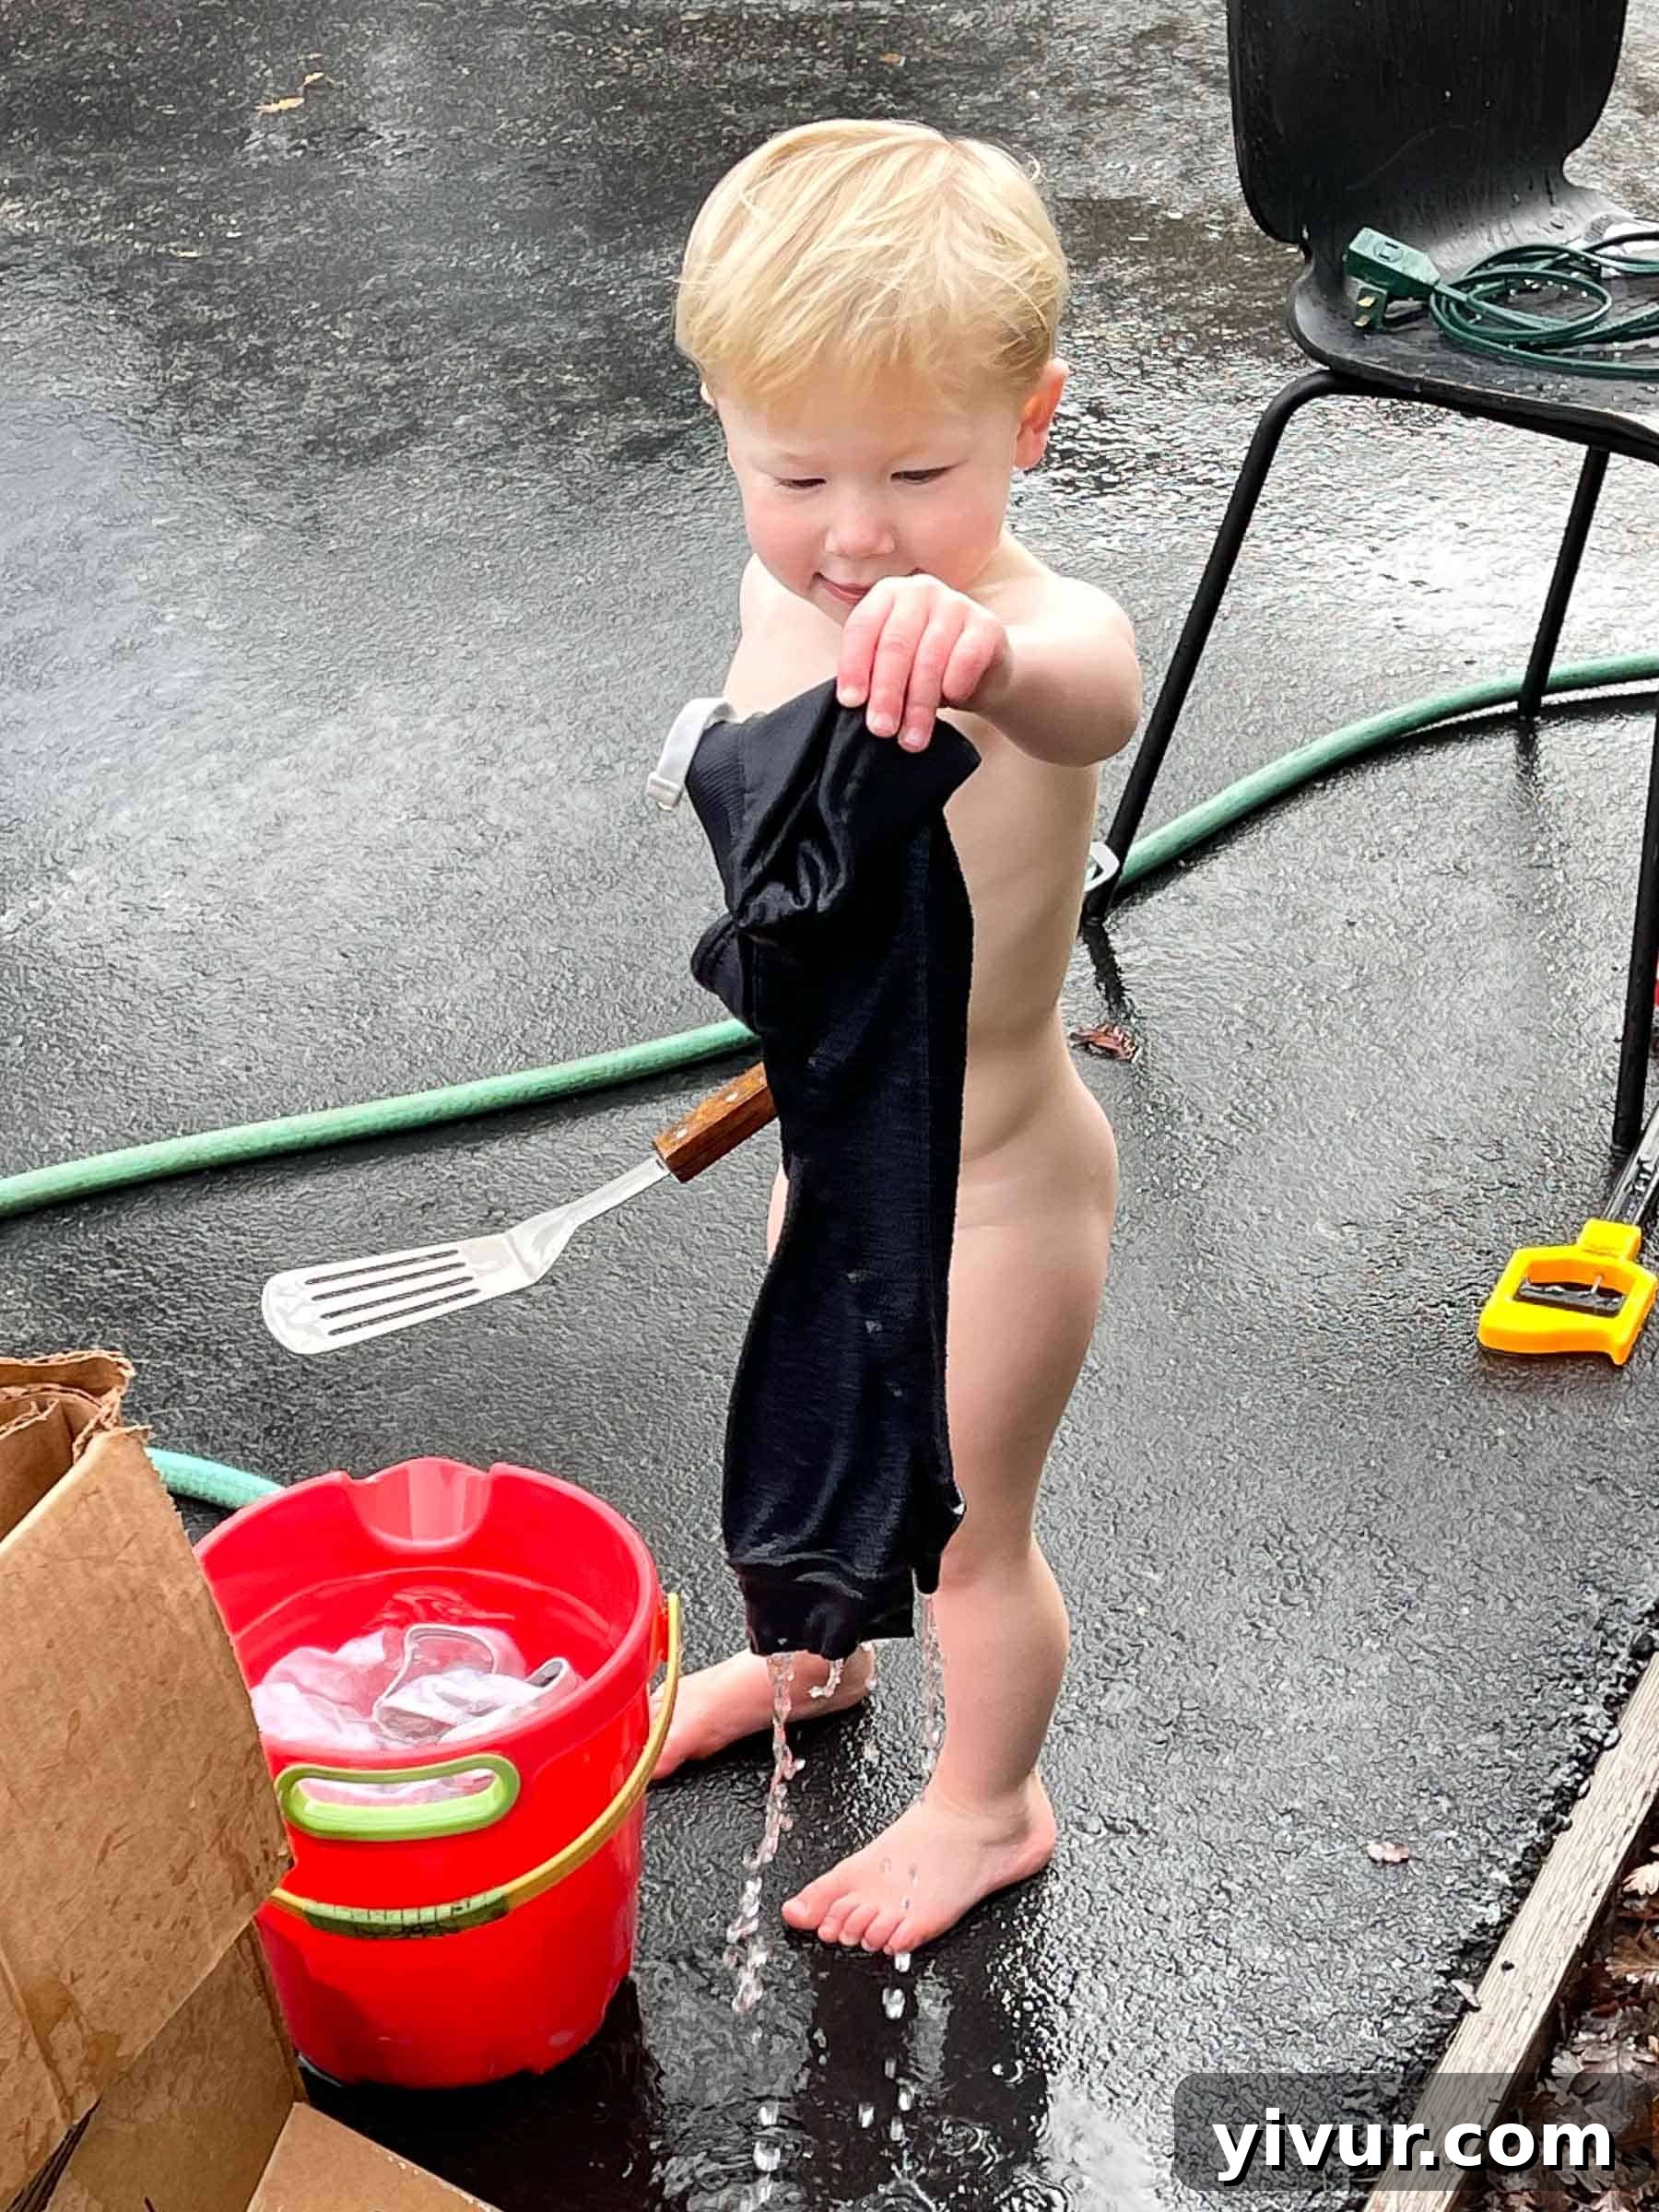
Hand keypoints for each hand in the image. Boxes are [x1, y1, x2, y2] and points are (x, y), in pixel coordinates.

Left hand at [836, 576, 1010, 750]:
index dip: (854, 666)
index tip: (851, 703)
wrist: (983, 671)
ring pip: (930, 659)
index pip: (862, 627)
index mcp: (888, 595)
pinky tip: (952, 702)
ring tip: (912, 739)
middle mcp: (920, 591)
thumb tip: (854, 705)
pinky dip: (955, 686)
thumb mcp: (894, 666)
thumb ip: (872, 674)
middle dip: (886, 693)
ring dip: (919, 706)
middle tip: (881, 729)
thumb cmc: (927, 668)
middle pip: (896, 645)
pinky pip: (966, 660)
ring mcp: (956, 604)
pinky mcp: (987, 625)